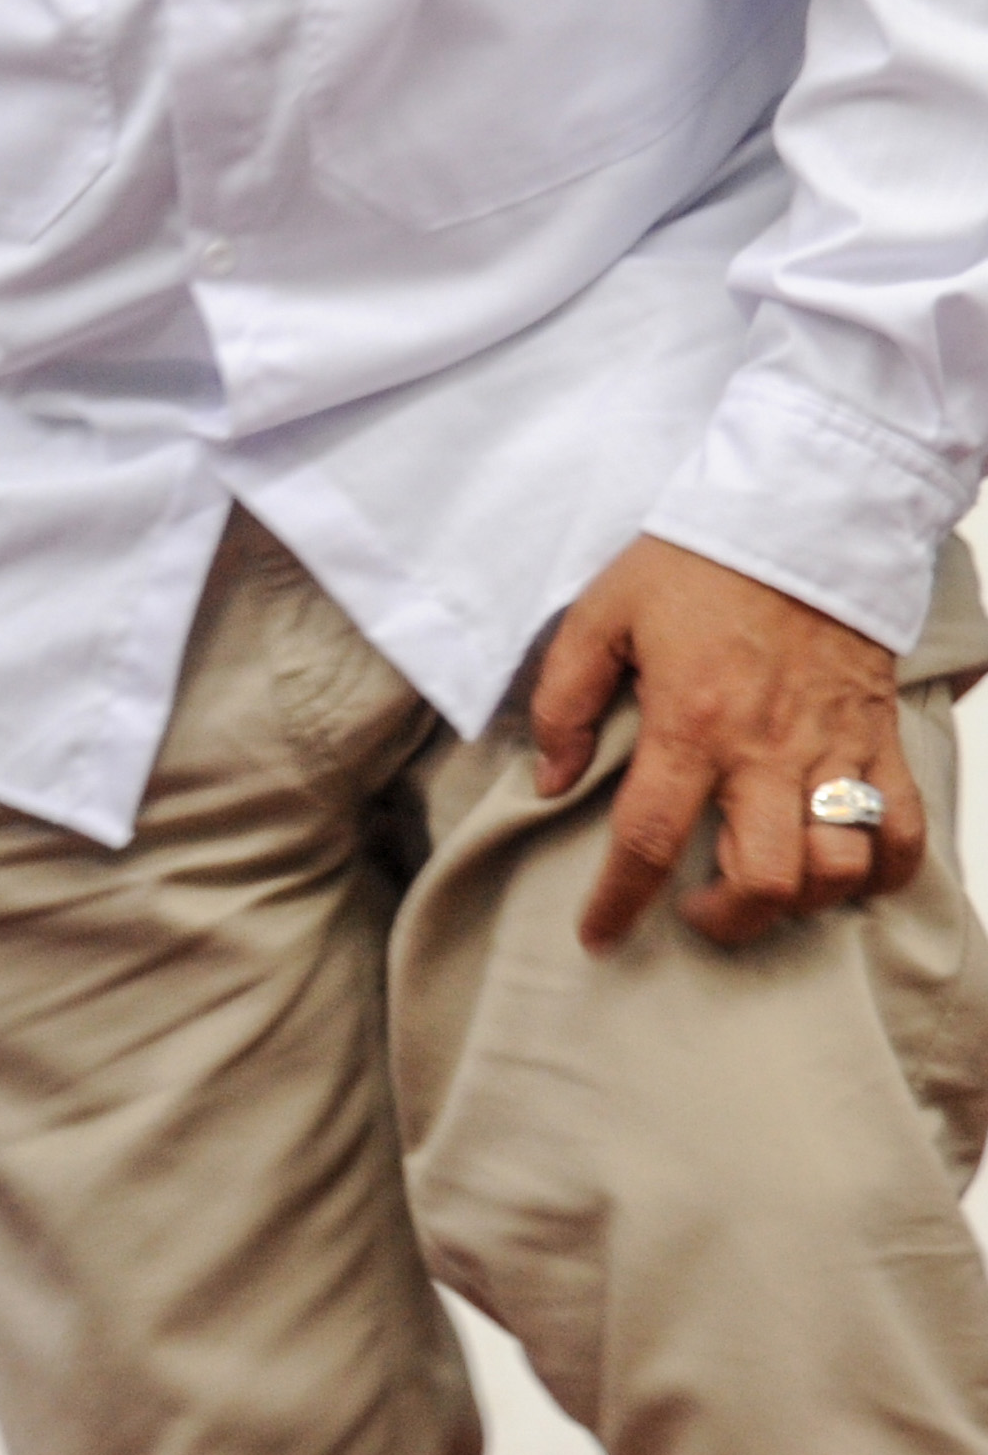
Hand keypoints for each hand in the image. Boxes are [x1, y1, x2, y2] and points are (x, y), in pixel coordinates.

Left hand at [535, 535, 924, 950]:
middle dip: (726, 920)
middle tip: (694, 913)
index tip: (599, 938)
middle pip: (765, 878)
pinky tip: (846, 876)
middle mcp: (768, 750)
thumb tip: (552, 780)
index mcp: (691, 723)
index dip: (620, 901)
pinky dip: (882, 871)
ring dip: (802, 902)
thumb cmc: (692, 565)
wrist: (800, 516)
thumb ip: (564, 702)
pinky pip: (902, 828)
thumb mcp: (600, 617)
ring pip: (840, 868)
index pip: (650, 839)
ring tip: (763, 892)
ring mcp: (834, 749)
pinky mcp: (879, 738)